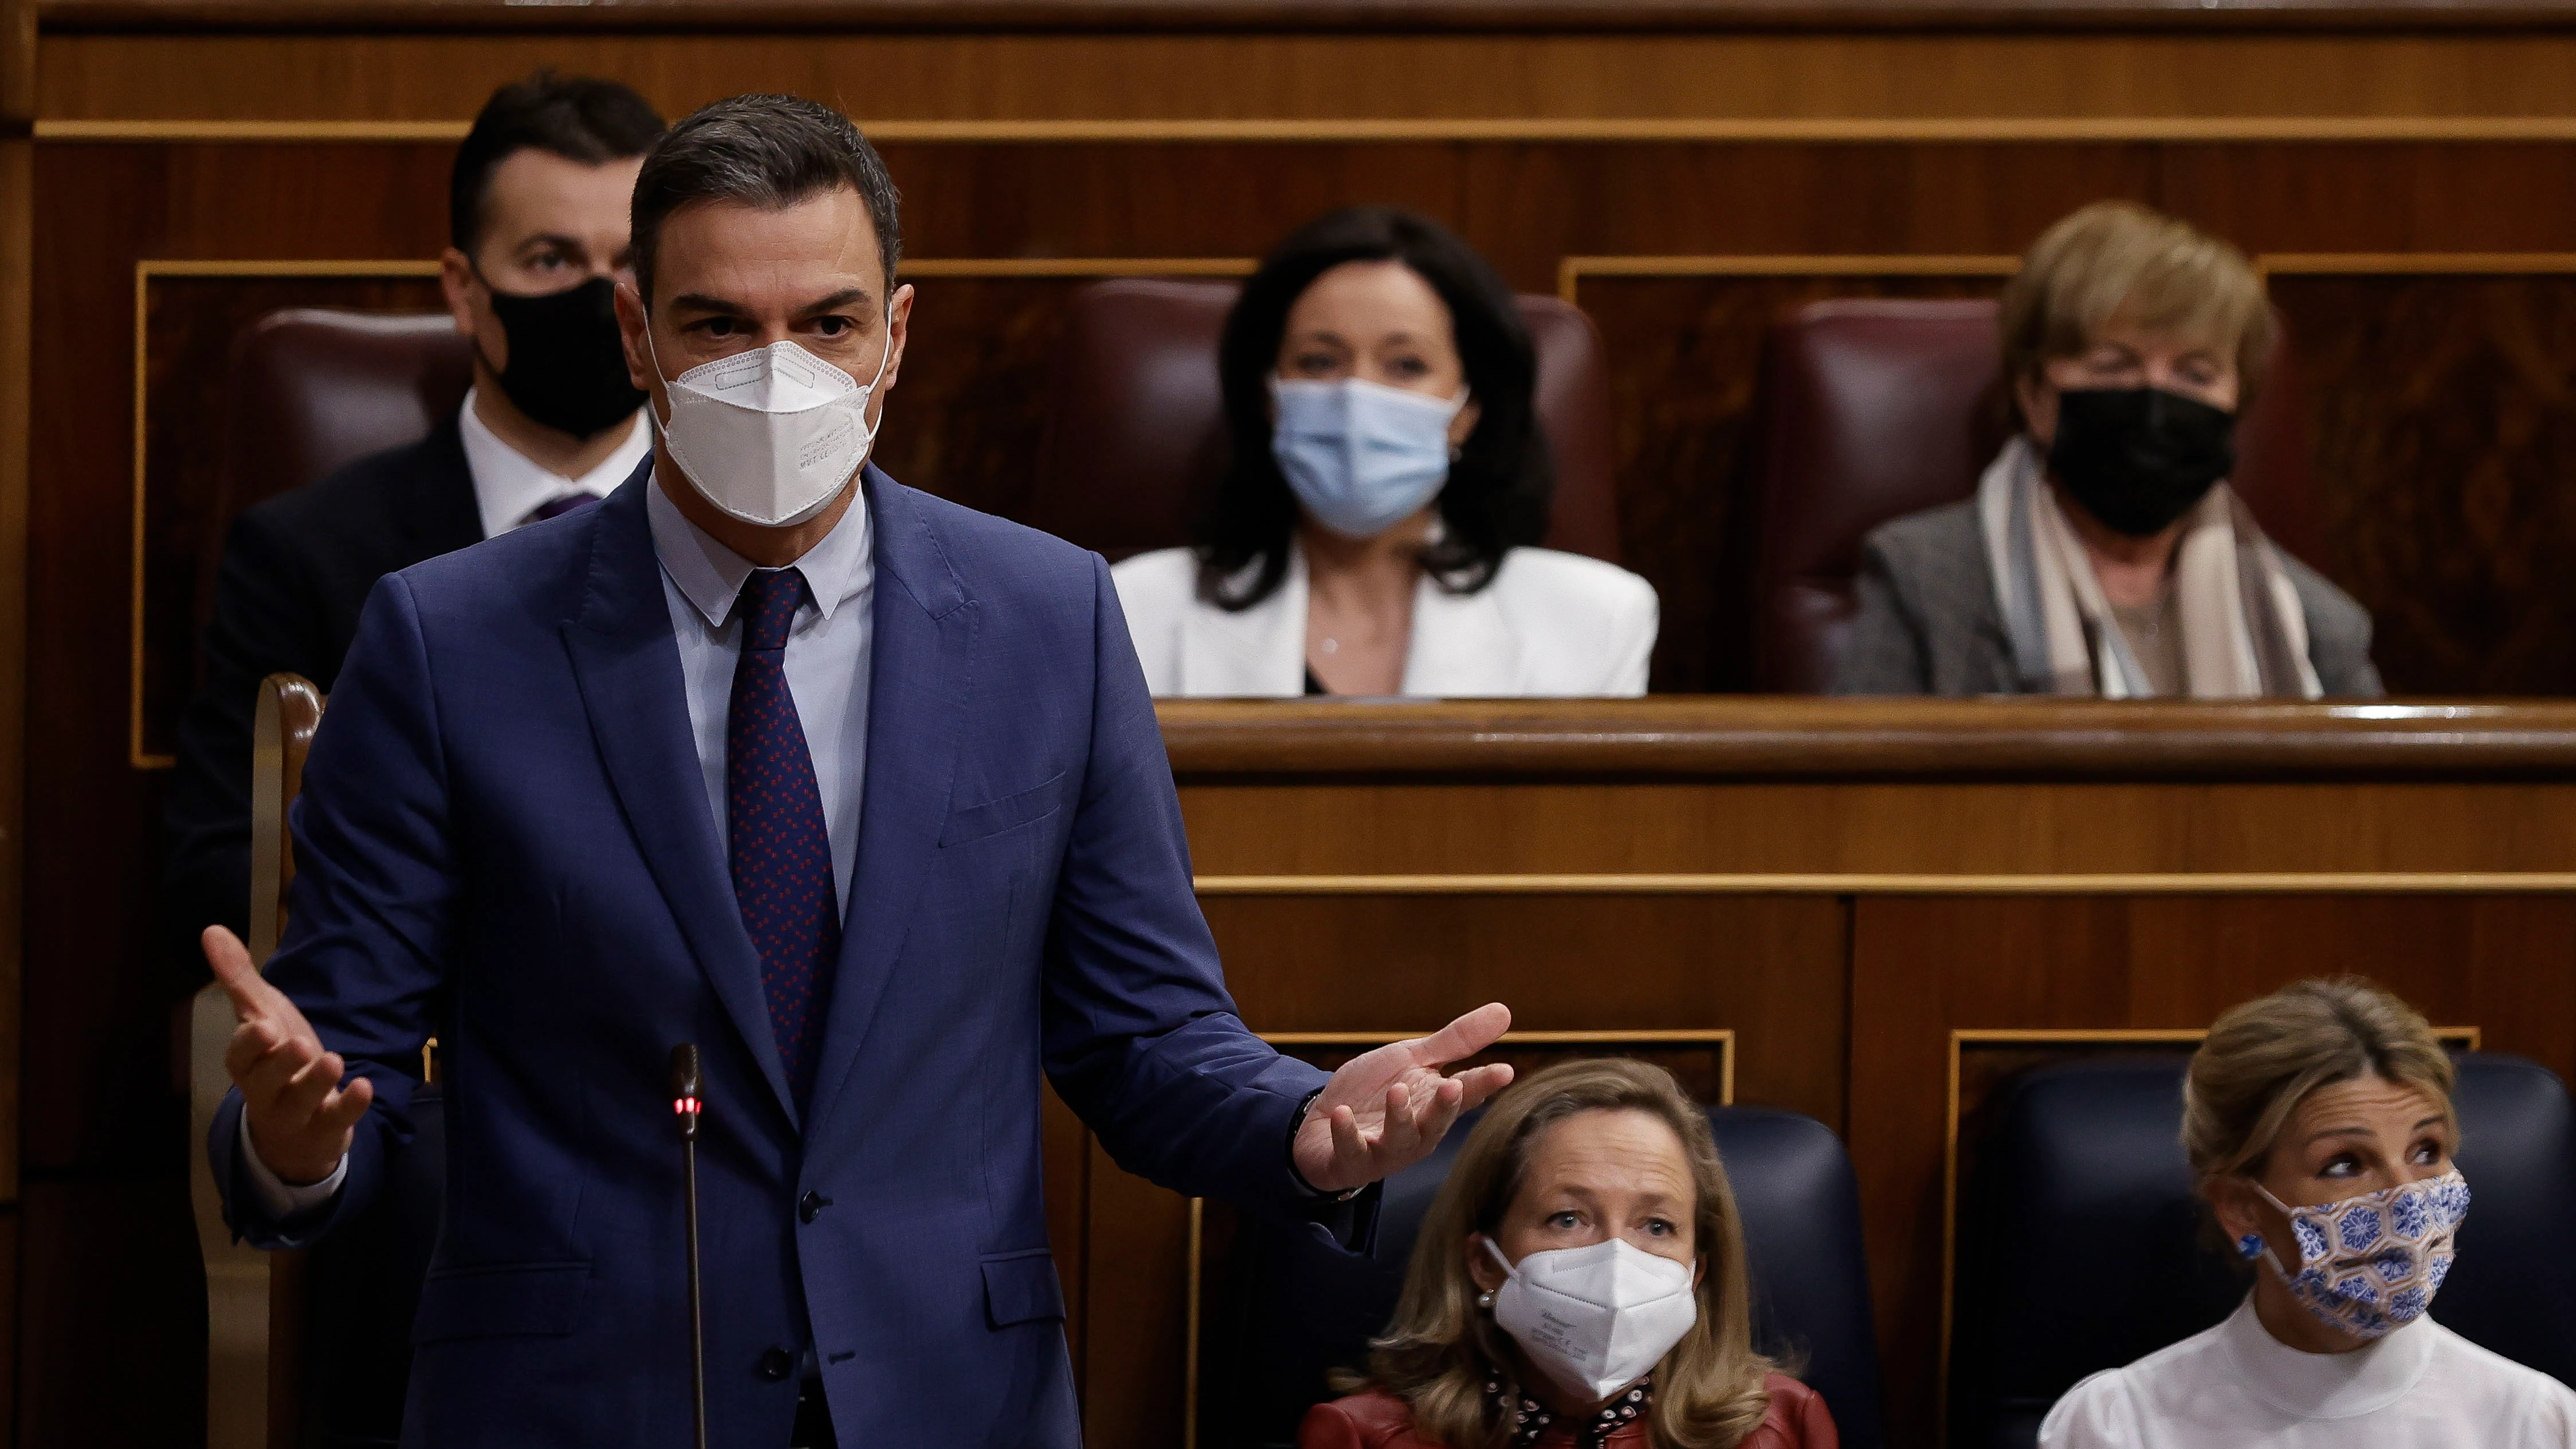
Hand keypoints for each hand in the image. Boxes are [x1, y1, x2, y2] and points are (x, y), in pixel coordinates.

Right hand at [207, 925, 371, 1185]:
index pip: (239, 1057)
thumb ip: (239, 979)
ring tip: (333, 1059)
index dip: (249, 1044)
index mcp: (248, 1064)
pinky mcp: (326, 1129)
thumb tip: (211, 930)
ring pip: (299, 1103)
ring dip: (316, 1082)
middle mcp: (266, 1092)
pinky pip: (336, 1121)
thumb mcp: (262, 1016)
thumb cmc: (278, 1062)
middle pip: (266, 1082)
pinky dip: (350, 1106)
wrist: (298, 1125)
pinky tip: (364, 1085)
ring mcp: (295, 1115)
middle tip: (299, 1043)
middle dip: (280, 1064)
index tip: (262, 1026)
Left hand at [1291, 1002, 1514, 1193]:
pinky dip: (1347, 1134)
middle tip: (1452, 1088)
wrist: (1321, 1124)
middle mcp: (1416, 1133)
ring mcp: (1384, 1150)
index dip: (1483, 1083)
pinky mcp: (1350, 1160)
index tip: (1505, 1070)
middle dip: (1445, 1108)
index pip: (1464, 1094)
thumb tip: (1505, 1011)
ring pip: (1399, 1141)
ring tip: (1398, 1092)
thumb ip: (1456, 1042)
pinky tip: (1342, 1114)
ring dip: (1400, 1118)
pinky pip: (1350, 1150)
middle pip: (1436, 1123)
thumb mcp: (1412, 1060)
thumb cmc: (1375, 1093)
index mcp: (1433, 1105)